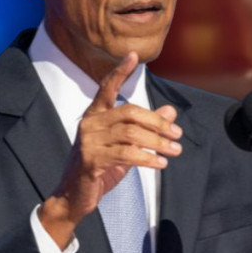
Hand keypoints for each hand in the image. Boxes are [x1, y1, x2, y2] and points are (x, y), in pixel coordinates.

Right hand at [38, 52, 182, 248]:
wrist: (74, 197)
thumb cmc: (101, 167)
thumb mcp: (127, 145)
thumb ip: (146, 128)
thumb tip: (171, 111)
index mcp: (95, 115)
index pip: (107, 87)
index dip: (120, 71)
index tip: (133, 55)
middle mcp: (89, 123)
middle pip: (130, 112)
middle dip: (158, 123)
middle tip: (177, 135)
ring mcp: (88, 141)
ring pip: (131, 134)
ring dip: (158, 143)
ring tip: (175, 151)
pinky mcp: (90, 160)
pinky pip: (126, 154)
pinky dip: (148, 158)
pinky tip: (161, 164)